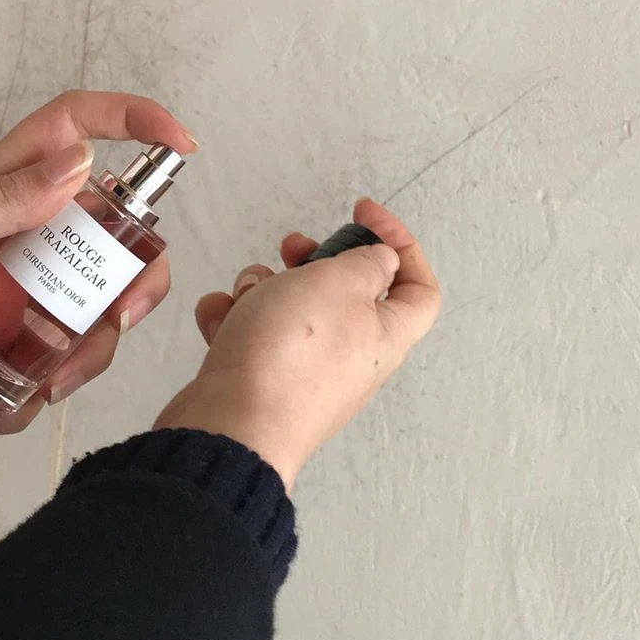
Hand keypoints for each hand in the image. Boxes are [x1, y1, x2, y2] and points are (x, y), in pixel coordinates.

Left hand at [0, 91, 196, 430]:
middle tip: (116, 322)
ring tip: (44, 388)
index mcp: (0, 183)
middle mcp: (21, 227)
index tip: (183, 149)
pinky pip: (49, 353)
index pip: (76, 126)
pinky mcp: (3, 330)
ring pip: (91, 303)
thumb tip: (83, 161)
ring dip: (87, 350)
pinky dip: (37, 387)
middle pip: (112, 234)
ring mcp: (15, 281)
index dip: (134, 120)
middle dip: (133, 279)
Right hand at [155, 199, 439, 488]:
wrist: (232, 424)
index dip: (400, 244)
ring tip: (249, 295)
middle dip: (313, 261)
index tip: (365, 215)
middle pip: (344, 292)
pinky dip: (233, 320)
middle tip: (294, 248)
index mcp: (386, 334)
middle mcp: (351, 357)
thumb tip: (378, 260)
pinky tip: (221, 321)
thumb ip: (367, 262)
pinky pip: (251, 335)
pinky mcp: (262, 381)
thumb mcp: (340, 283)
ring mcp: (304, 372)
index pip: (418, 287)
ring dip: (264, 288)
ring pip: (289, 309)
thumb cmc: (290, 357)